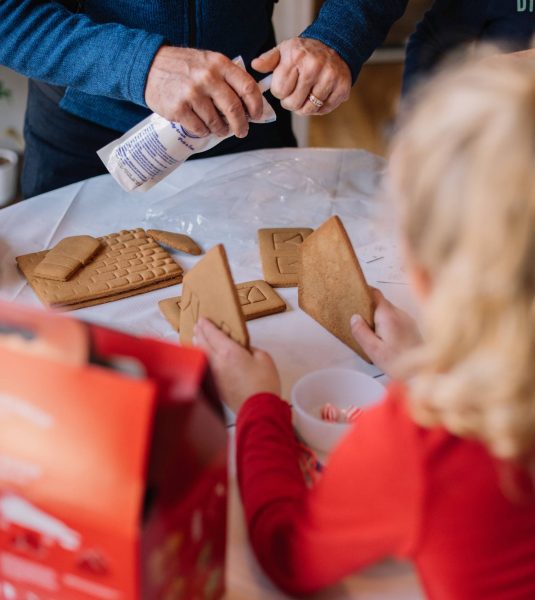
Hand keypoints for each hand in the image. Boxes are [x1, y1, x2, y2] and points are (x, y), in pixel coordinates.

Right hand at [145, 47, 263, 137]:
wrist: (149, 67)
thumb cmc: (183, 67)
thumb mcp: (208, 62)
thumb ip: (228, 78)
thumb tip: (249, 104)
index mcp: (218, 64)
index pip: (247, 86)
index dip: (256, 105)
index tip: (256, 115)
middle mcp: (207, 77)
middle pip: (234, 108)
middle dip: (241, 125)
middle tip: (242, 132)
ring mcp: (192, 93)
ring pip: (216, 122)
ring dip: (221, 130)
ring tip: (220, 130)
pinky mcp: (179, 109)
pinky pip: (200, 129)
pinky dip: (204, 131)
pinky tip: (202, 126)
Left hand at [194, 318, 281, 413]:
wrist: (259, 408)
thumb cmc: (263, 384)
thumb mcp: (264, 358)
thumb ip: (251, 349)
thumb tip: (244, 349)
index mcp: (229, 352)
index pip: (213, 334)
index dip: (206, 325)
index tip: (202, 319)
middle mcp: (217, 362)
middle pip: (203, 343)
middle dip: (199, 332)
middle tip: (197, 325)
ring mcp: (214, 374)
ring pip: (201, 354)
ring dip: (198, 344)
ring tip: (197, 338)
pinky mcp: (215, 385)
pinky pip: (205, 365)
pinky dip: (202, 357)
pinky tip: (204, 356)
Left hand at [252, 37, 350, 115]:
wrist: (334, 46)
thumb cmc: (304, 53)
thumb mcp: (284, 51)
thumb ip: (268, 60)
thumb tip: (255, 65)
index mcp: (296, 57)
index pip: (279, 91)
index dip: (280, 92)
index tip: (285, 85)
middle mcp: (314, 67)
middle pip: (293, 104)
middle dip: (290, 102)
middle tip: (295, 93)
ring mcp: (330, 78)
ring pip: (309, 110)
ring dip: (304, 107)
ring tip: (306, 95)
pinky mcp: (342, 88)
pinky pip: (324, 110)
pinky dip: (319, 108)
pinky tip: (318, 95)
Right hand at [351, 289, 421, 376]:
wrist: (422, 373)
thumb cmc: (397, 362)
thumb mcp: (373, 350)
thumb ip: (361, 332)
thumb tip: (354, 317)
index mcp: (388, 316)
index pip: (375, 294)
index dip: (363, 291)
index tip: (353, 295)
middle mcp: (399, 313)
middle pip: (381, 302)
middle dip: (369, 308)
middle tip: (358, 320)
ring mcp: (407, 319)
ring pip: (388, 311)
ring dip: (378, 317)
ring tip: (371, 332)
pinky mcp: (412, 326)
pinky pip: (396, 318)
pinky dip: (387, 323)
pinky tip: (384, 338)